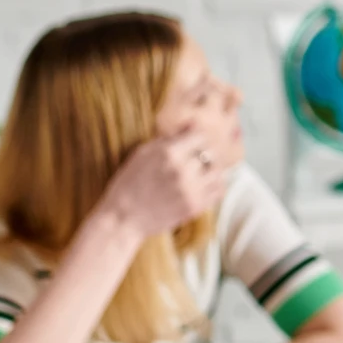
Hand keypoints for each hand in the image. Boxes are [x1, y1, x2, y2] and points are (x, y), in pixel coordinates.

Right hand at [94, 127, 228, 239]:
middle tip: (196, 160)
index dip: (197, 139)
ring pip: (218, 172)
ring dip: (212, 171)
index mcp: (169, 152)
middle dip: (204, 155)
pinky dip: (216, 186)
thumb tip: (193, 123)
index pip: (200, 136)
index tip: (192, 144)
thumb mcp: (143, 153)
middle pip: (211, 153)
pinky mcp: (195, 206)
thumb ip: (170, 138)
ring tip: (201, 173)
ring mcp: (191, 189)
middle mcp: (183, 169)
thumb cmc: (129, 182)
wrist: (123, 218)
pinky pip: (219, 191)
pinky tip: (205, 186)